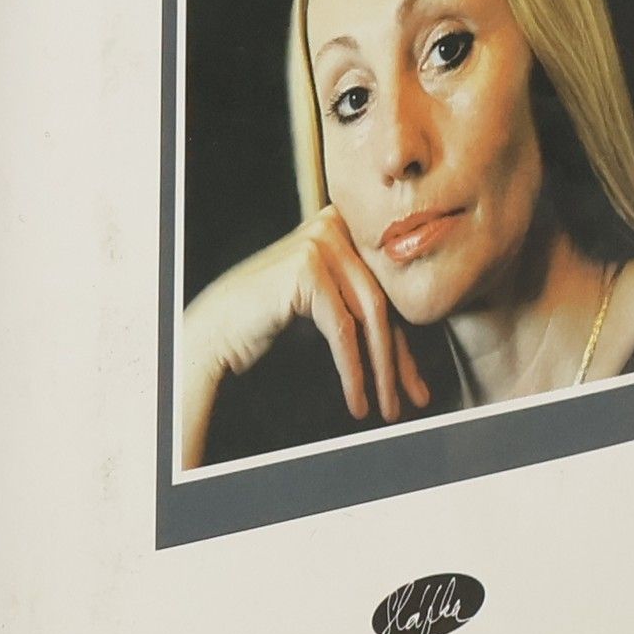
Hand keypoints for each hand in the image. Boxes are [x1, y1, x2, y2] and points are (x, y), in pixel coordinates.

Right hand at [182, 203, 430, 469]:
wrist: (216, 328)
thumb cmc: (270, 317)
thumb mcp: (328, 299)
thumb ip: (363, 300)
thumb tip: (414, 343)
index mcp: (346, 225)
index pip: (389, 289)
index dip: (407, 342)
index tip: (417, 385)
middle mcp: (335, 225)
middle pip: (384, 300)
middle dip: (401, 359)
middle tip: (416, 398)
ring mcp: (320, 243)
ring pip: (370, 316)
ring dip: (383, 370)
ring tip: (388, 408)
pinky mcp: (307, 269)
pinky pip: (343, 329)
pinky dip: (354, 371)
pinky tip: (358, 401)